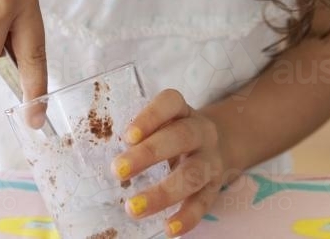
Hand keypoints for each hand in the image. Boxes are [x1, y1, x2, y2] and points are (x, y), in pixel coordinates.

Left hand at [110, 89, 226, 236]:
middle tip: (118, 171)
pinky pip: (203, 203)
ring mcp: (210, 160)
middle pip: (181, 137)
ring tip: (133, 208)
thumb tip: (107, 160)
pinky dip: (187, 217)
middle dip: (149, 154)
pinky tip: (170, 229)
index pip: (170, 103)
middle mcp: (201, 132)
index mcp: (183, 112)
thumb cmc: (176, 135)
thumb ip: (141, 136)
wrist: (221, 144)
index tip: (128, 136)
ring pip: (192, 174)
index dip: (150, 117)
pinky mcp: (215, 187)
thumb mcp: (164, 125)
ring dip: (162, 193)